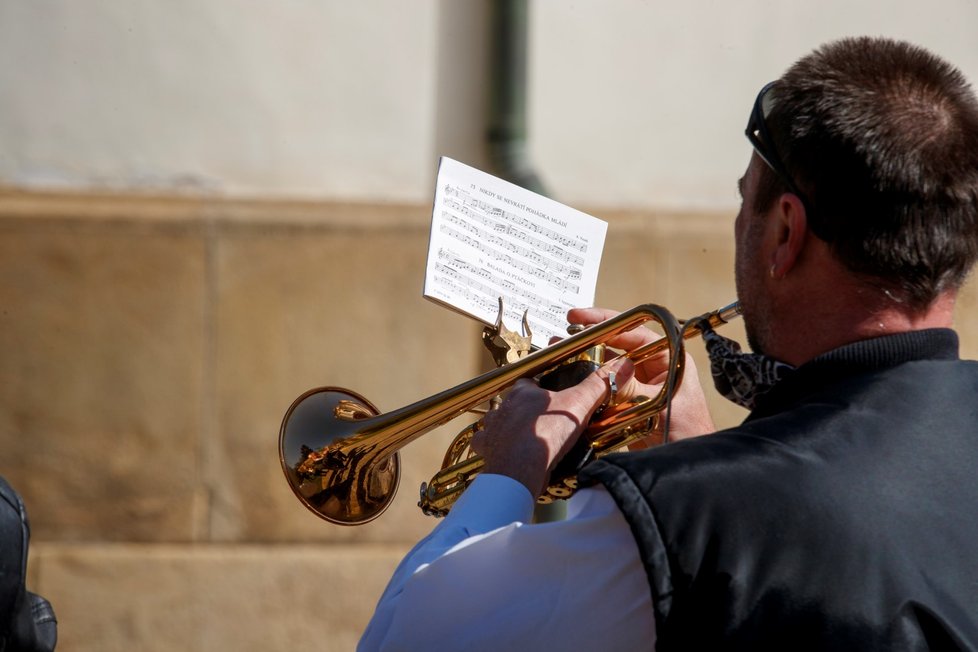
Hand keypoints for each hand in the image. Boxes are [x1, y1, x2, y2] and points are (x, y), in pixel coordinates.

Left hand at [471, 358, 632, 497]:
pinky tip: (504, 455)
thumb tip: (619, 366)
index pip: (529, 383)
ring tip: (523, 439)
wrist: (521, 466)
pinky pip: (485, 445)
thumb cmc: (546, 433)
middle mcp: (503, 407)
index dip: (540, 389)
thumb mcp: (579, 405)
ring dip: (506, 429)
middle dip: (524, 411)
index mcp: (523, 392)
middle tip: (541, 422)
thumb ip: (598, 385)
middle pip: (512, 404)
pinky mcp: (486, 449)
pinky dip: (493, 449)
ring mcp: (492, 428)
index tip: (550, 396)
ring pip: (496, 423)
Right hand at [567, 307, 715, 442]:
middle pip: (616, 347)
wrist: (687, 466)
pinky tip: (568, 380)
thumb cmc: (689, 433)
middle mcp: (652, 368)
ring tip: (559, 355)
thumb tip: (603, 375)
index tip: (580, 319)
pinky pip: (604, 389)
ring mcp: (638, 386)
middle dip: (590, 340)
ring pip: (607, 367)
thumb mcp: (658, 407)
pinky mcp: (626, 404)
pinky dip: (588, 385)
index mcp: (668, 359)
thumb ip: (630, 389)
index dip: (606, 322)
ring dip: (585, 361)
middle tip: (564, 335)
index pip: (634, 332)